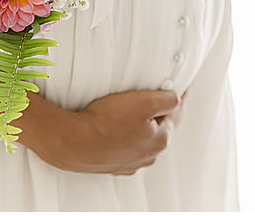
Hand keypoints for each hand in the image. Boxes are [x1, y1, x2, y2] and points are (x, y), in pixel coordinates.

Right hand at [26, 89, 181, 174]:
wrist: (73, 143)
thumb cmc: (107, 121)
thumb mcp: (145, 102)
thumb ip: (168, 99)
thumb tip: (176, 99)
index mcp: (161, 139)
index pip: (177, 113)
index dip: (179, 98)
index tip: (181, 88)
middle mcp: (149, 155)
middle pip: (160, 130)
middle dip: (158, 115)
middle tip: (150, 100)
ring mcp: (130, 163)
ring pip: (141, 142)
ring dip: (139, 131)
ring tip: (127, 116)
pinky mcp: (111, 166)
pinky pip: (123, 151)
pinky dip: (122, 142)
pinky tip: (113, 134)